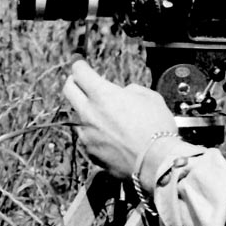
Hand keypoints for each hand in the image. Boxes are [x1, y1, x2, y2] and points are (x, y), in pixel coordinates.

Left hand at [63, 60, 184, 179]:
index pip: (80, 72)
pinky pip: (85, 135)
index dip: (79, 64)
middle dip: (73, 82)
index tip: (80, 63)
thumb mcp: (151, 98)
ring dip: (83, 109)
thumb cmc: (157, 129)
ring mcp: (86, 134)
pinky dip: (92, 130)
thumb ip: (132, 90)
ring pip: (75, 114)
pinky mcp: (89, 152)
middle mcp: (89, 113)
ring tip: (98, 111)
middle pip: (68, 90)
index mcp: (103, 94)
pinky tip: (107, 133)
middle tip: (80, 81)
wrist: (156, 163)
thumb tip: (124, 93)